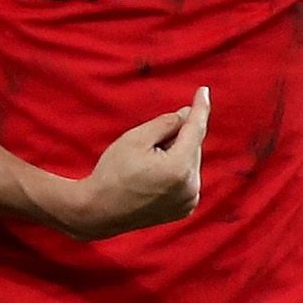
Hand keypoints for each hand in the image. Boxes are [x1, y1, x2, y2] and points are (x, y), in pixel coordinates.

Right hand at [42, 85, 208, 240]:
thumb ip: (165, 123)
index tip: (203, 91)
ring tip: (146, 166)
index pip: (196, 129)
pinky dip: (177, 171)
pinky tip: (154, 177)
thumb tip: (187, 115)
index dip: (200, 108)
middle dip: (177, 137)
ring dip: (177, 154)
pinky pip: (187, 179)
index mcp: (179, 167)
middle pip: (192, 146)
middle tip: (147, 145)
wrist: (98, 212)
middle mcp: (190, 186)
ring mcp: (189, 200)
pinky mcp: (185, 208)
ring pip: (191, 162)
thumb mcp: (135, 139)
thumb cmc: (112, 174)